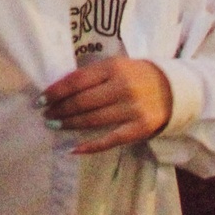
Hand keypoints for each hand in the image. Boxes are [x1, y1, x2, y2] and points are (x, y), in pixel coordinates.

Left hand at [41, 57, 171, 153]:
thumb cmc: (137, 76)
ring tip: (55, 125)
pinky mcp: (140, 129)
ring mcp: (132, 109)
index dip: (56, 91)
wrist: (174, 89)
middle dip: (60, 110)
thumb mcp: (116, 66)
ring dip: (70, 124)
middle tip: (45, 114)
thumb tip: (60, 90)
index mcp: (113, 68)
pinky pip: (110, 140)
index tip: (41, 99)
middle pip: (82, 102)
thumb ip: (93, 76)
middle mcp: (122, 88)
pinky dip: (91, 146)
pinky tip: (74, 148)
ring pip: (93, 120)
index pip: (77, 81)